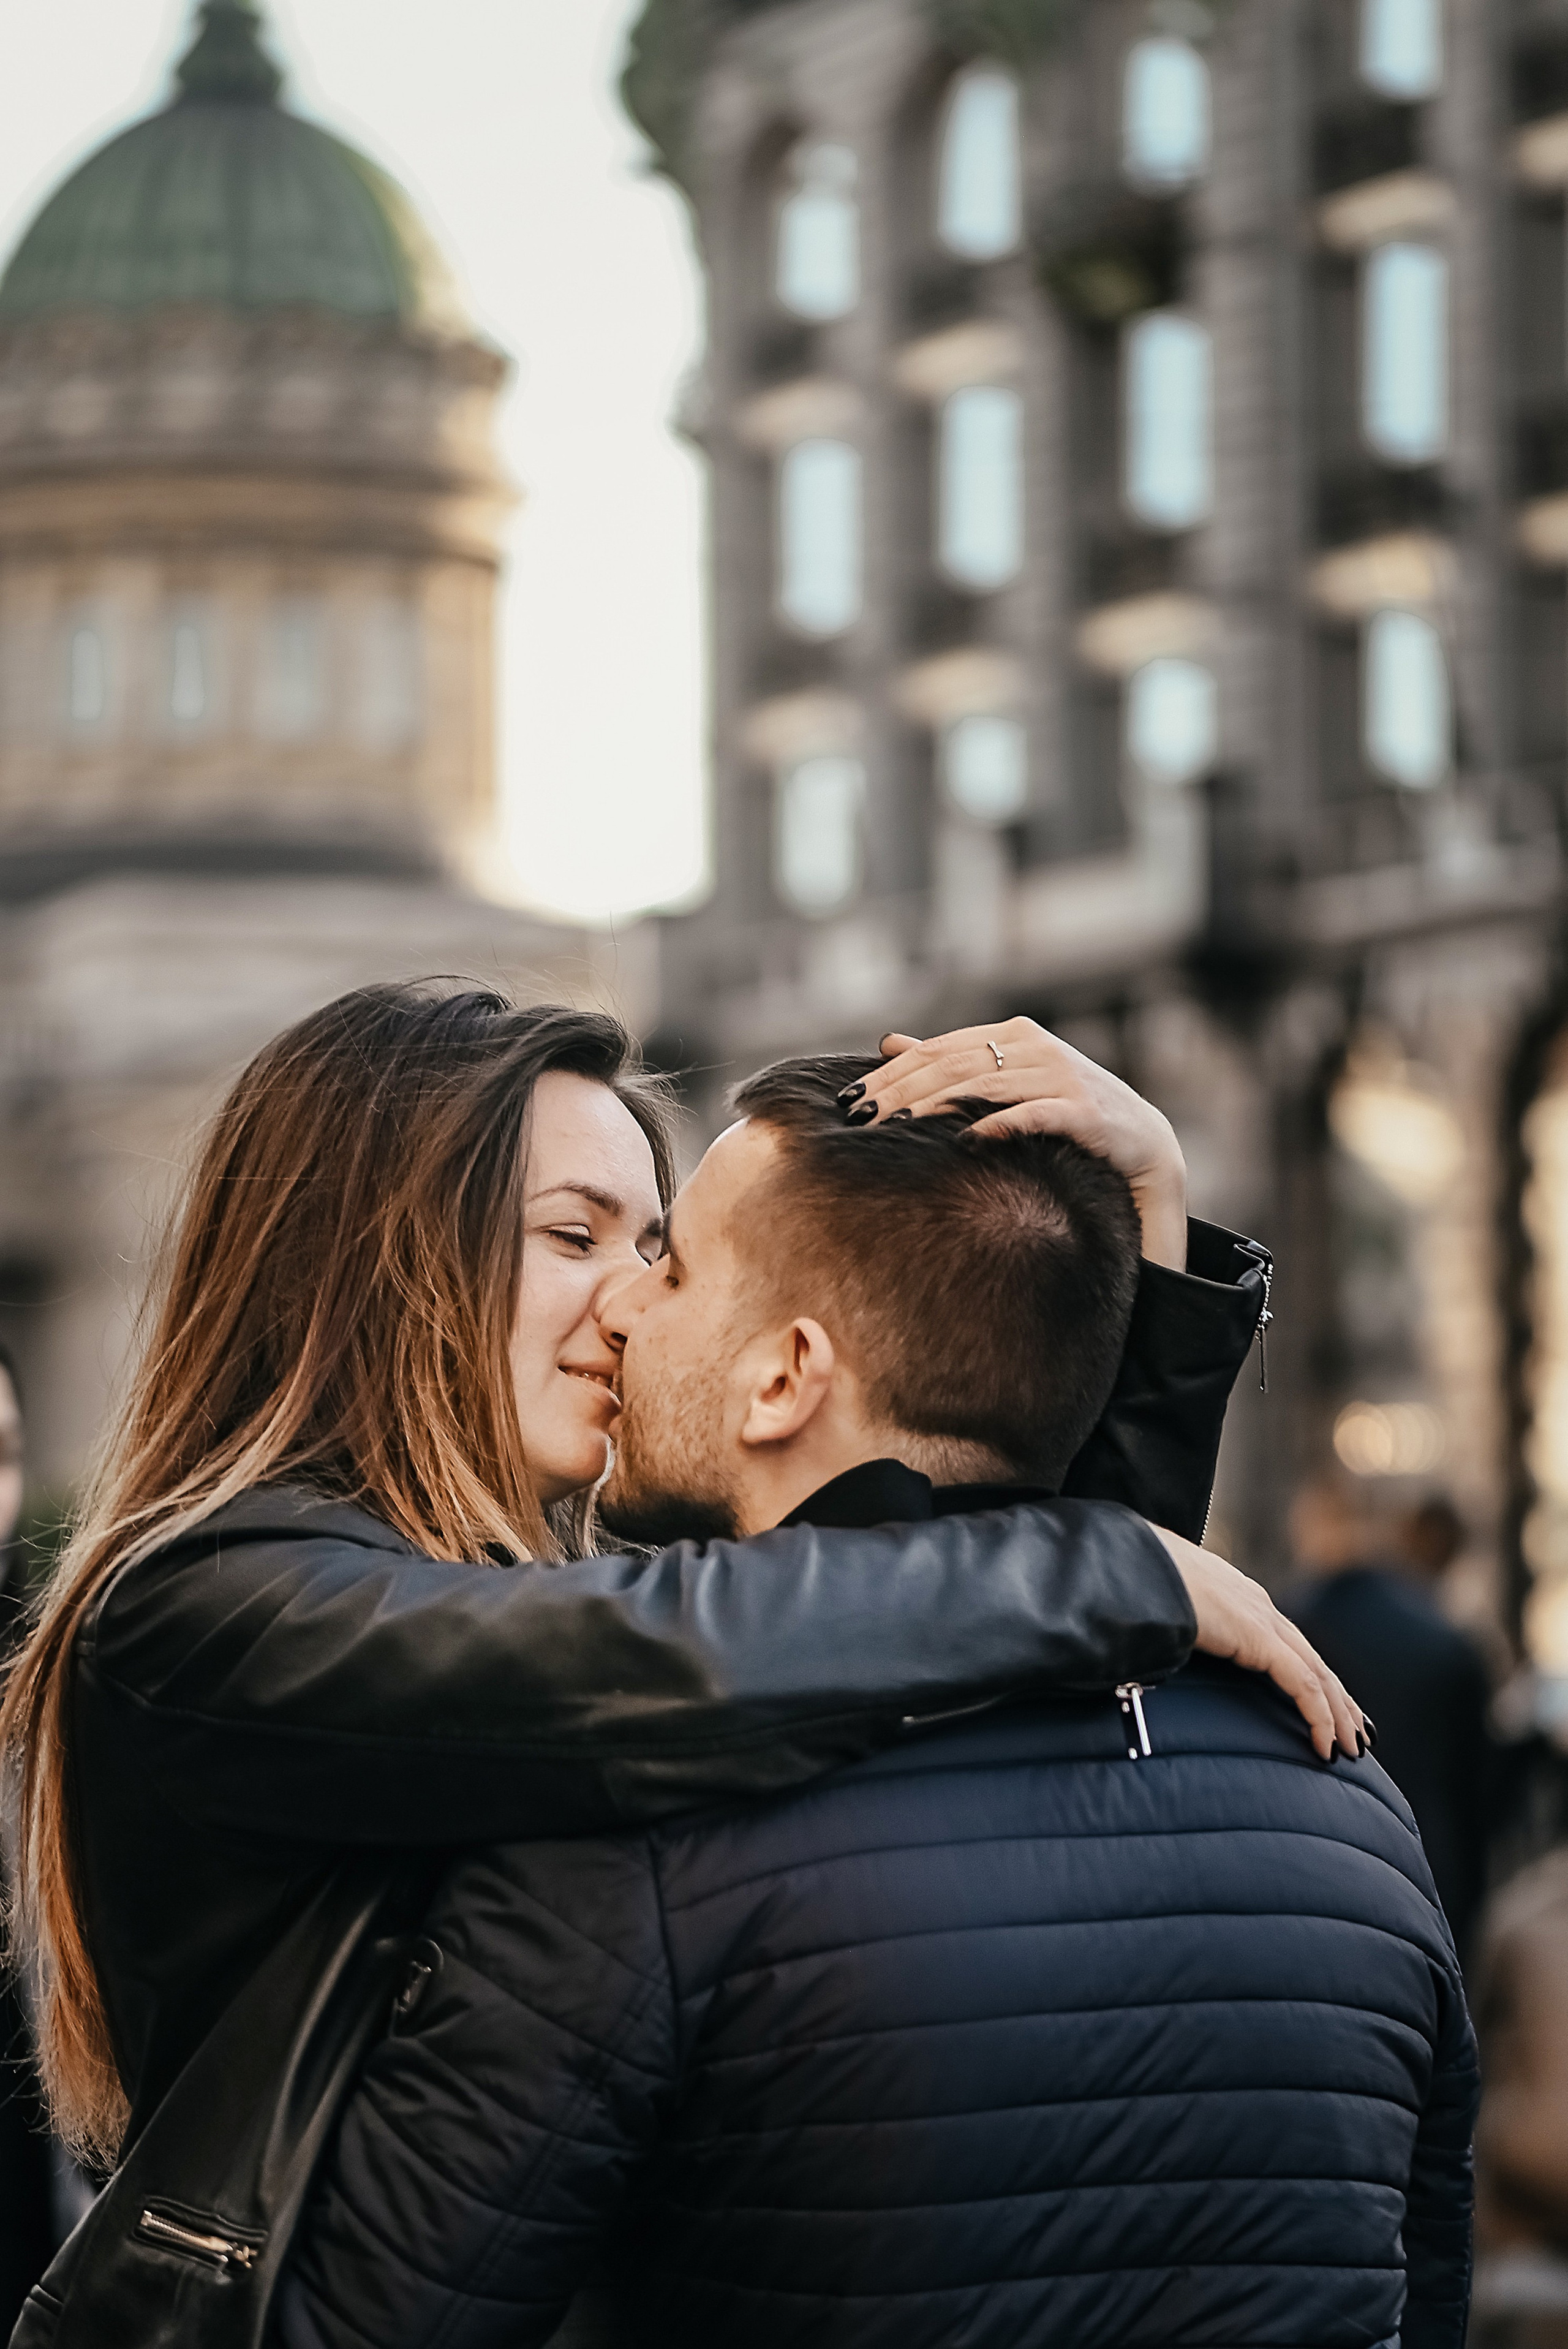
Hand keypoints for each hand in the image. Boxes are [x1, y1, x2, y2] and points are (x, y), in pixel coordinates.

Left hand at [857, 1018, 1188, 1269]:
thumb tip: (889, 1042)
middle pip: (952, 1065)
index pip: (938, 1049)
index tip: (852, 1099)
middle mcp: (1036, 1047)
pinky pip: (1030, 1115)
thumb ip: (953, 1060)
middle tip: (861, 1118)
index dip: (891, 1073)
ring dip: (932, 1108)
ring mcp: (1061, 1075)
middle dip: (900, 1091)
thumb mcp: (1009, 1079)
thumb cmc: (1067, 1112)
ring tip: (893, 1128)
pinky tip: (963, 1140)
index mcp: (1013, 1034)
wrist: (1142, 1141)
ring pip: (982, 1087)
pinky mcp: (1083, 1111)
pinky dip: (995, 1124)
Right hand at [1152, 1527, 1366, 1763]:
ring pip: (1318, 1675)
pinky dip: (1319, 1716)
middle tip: (1356, 1733)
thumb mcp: (1165, 1609)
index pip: (1289, 1642)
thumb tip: (1164, 1647)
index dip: (1313, 1675)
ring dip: (1338, 1714)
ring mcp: (1262, 1618)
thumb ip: (1178, 1628)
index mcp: (1238, 1596)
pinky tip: (1325, 1745)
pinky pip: (1303, 1684)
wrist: (1129, 1564)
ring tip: (1349, 1748)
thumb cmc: (1135, 1584)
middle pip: (1313, 1659)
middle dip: (1339, 1699)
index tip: (1329, 1704)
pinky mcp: (1259, 1637)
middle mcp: (1259, 1604)